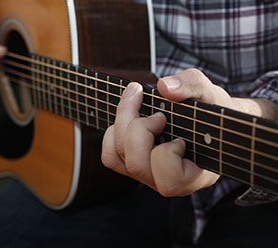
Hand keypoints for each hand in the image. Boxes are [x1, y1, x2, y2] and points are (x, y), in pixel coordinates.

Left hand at [101, 69, 235, 196]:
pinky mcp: (133, 164)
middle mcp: (168, 181)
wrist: (207, 120)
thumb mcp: (210, 94)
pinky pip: (110, 156)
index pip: (171, 179)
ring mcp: (148, 174)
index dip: (167, 151)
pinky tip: (128, 118)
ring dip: (121, 125)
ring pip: (117, 158)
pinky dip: (112, 133)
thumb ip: (194, 86)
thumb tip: (164, 88)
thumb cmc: (211, 113)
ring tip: (137, 103)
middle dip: (138, 128)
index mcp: (195, 175)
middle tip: (156, 112)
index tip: (177, 130)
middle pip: (136, 165)